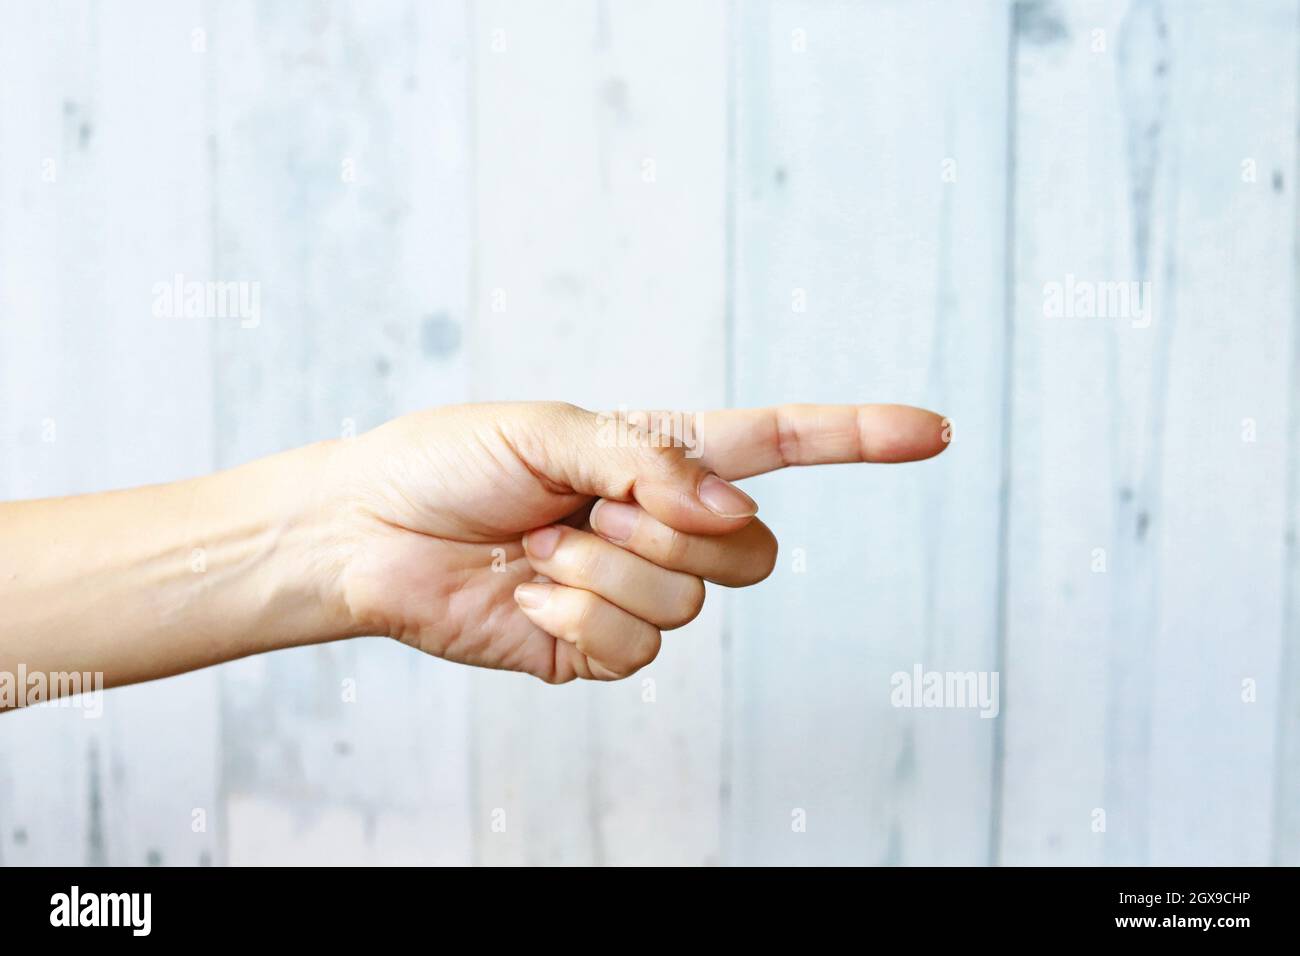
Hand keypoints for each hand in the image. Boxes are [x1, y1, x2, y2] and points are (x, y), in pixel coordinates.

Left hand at [330, 402, 948, 682]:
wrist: (367, 533)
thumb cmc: (449, 462)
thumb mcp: (549, 431)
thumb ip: (646, 462)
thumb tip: (727, 513)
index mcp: (660, 462)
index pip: (780, 448)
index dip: (856, 438)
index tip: (932, 432)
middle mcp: (662, 530)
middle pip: (754, 551)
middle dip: (673, 531)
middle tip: (587, 510)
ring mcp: (634, 595)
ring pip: (689, 604)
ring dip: (605, 570)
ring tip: (539, 549)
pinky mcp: (597, 651)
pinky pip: (634, 648)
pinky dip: (577, 616)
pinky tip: (530, 596)